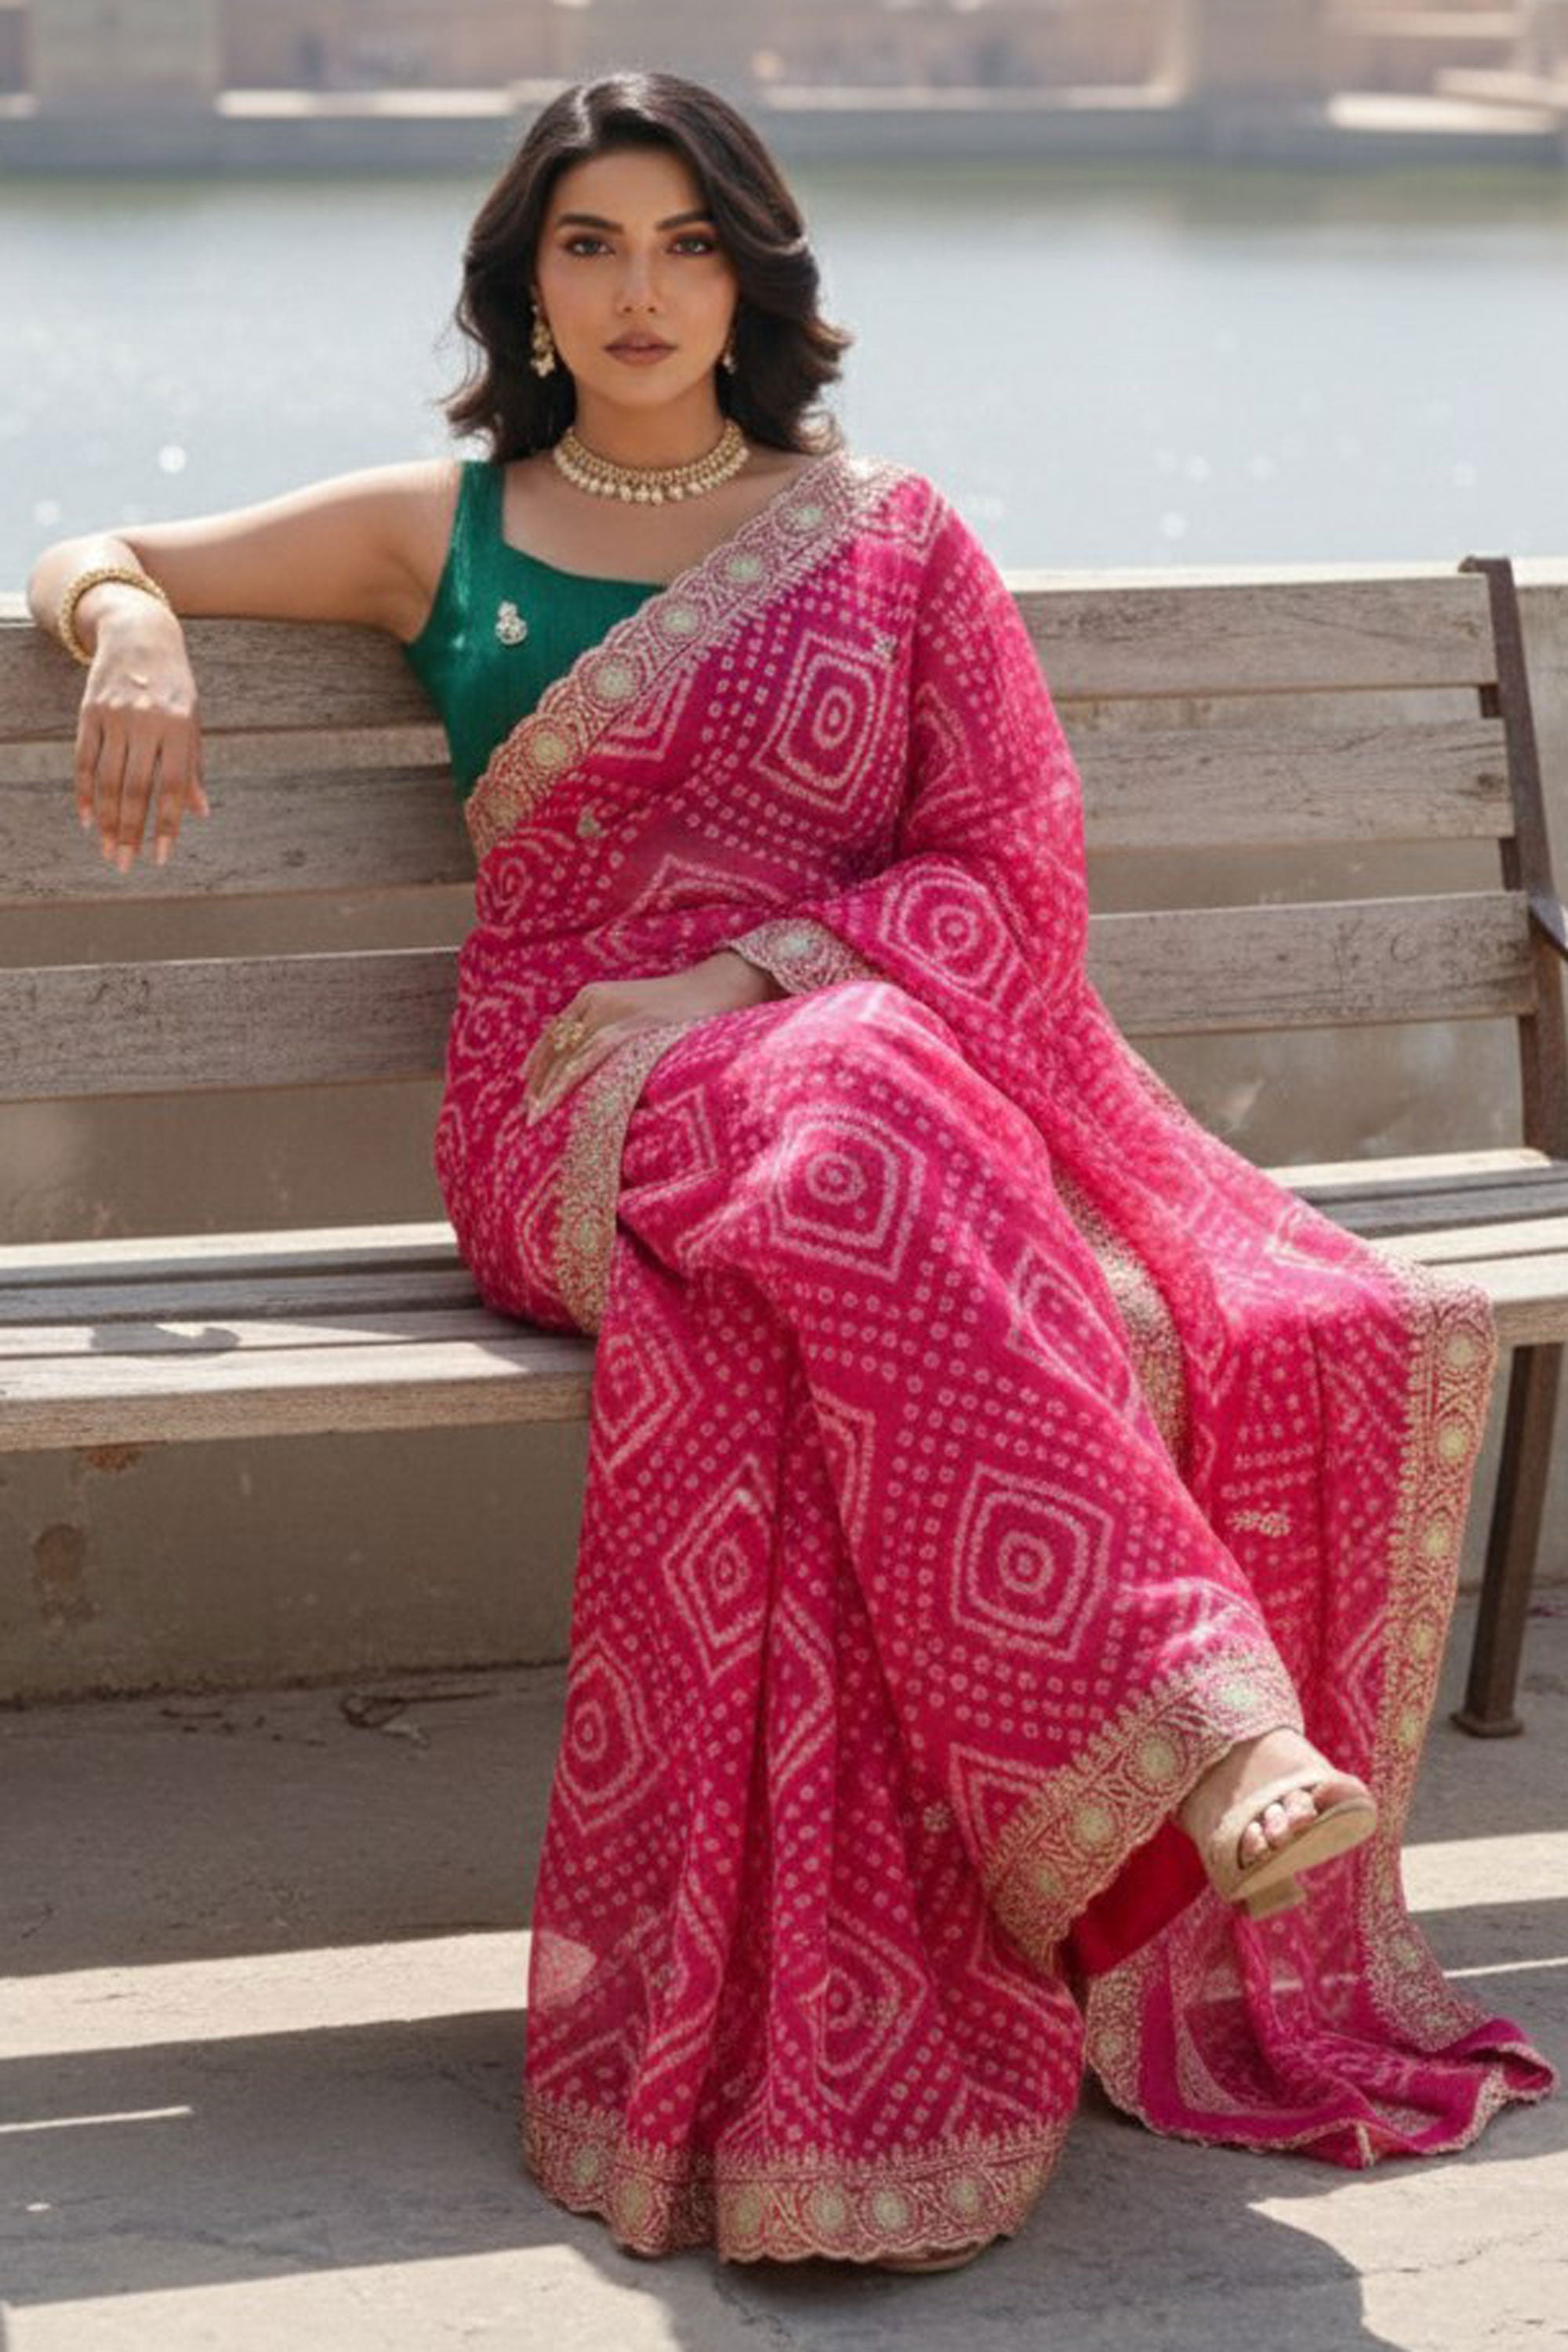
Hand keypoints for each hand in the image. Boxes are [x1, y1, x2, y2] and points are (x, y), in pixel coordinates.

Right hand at [74, 594, 209, 870]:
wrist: (139, 634)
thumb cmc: (174, 685)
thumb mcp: (193, 720)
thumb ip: (193, 766)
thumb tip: (199, 812)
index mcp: (180, 727)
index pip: (172, 787)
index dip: (167, 824)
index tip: (161, 857)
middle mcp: (146, 722)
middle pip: (135, 789)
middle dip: (130, 831)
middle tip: (125, 864)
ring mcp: (115, 717)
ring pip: (108, 779)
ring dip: (107, 820)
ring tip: (108, 850)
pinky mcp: (90, 713)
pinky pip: (84, 760)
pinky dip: (85, 792)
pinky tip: (87, 819)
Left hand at [523, 952, 777, 1122]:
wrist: (717, 988)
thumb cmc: (680, 1011)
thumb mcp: (634, 1018)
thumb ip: (611, 1036)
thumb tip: (591, 1070)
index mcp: (594, 996)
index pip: (555, 1034)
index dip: (538, 1063)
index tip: (527, 1089)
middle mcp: (597, 1000)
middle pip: (557, 1045)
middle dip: (540, 1081)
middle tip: (528, 1113)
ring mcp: (613, 1010)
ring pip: (570, 1053)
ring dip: (551, 1086)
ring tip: (537, 1114)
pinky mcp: (630, 1023)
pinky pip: (594, 1055)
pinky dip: (574, 1077)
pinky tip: (560, 1096)